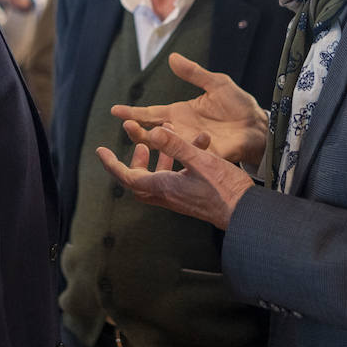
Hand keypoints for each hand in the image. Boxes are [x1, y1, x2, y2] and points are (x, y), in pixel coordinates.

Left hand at [96, 120, 254, 229]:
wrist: (245, 213)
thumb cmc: (224, 189)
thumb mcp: (199, 160)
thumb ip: (175, 146)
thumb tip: (151, 133)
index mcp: (164, 187)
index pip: (127, 177)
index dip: (112, 164)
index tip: (100, 151)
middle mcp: (168, 195)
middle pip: (140, 180)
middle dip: (137, 160)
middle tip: (141, 144)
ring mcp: (180, 198)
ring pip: (160, 178)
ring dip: (161, 157)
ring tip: (170, 137)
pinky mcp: (192, 198)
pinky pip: (176, 179)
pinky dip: (179, 162)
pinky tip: (196, 147)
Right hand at [110, 53, 267, 163]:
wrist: (258, 125)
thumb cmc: (238, 106)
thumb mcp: (216, 83)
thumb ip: (193, 73)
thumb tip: (172, 57)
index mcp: (179, 113)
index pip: (150, 113)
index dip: (132, 112)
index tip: (114, 110)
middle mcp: (180, 130)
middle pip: (151, 132)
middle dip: (136, 130)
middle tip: (126, 126)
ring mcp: (191, 143)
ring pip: (165, 146)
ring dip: (154, 141)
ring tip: (146, 134)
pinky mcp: (205, 154)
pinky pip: (187, 153)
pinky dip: (178, 149)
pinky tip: (171, 144)